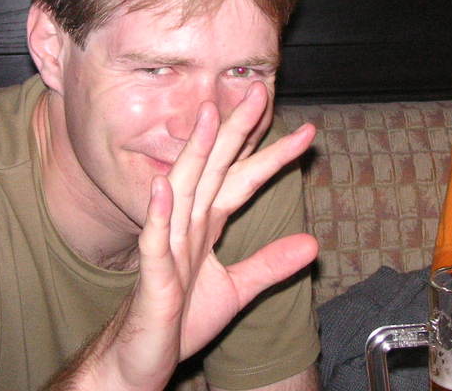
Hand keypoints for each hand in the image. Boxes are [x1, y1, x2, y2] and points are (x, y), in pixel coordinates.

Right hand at [92, 82, 317, 390]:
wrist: (140, 359)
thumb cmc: (178, 320)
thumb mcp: (236, 291)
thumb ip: (270, 265)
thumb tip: (311, 243)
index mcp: (206, 226)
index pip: (243, 180)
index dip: (272, 155)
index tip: (306, 133)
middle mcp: (187, 226)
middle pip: (214, 168)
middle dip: (236, 130)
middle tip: (258, 91)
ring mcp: (167, 247)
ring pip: (183, 190)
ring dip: (195, 154)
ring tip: (209, 117)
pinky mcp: (152, 277)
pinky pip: (154, 242)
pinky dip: (159, 214)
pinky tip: (163, 187)